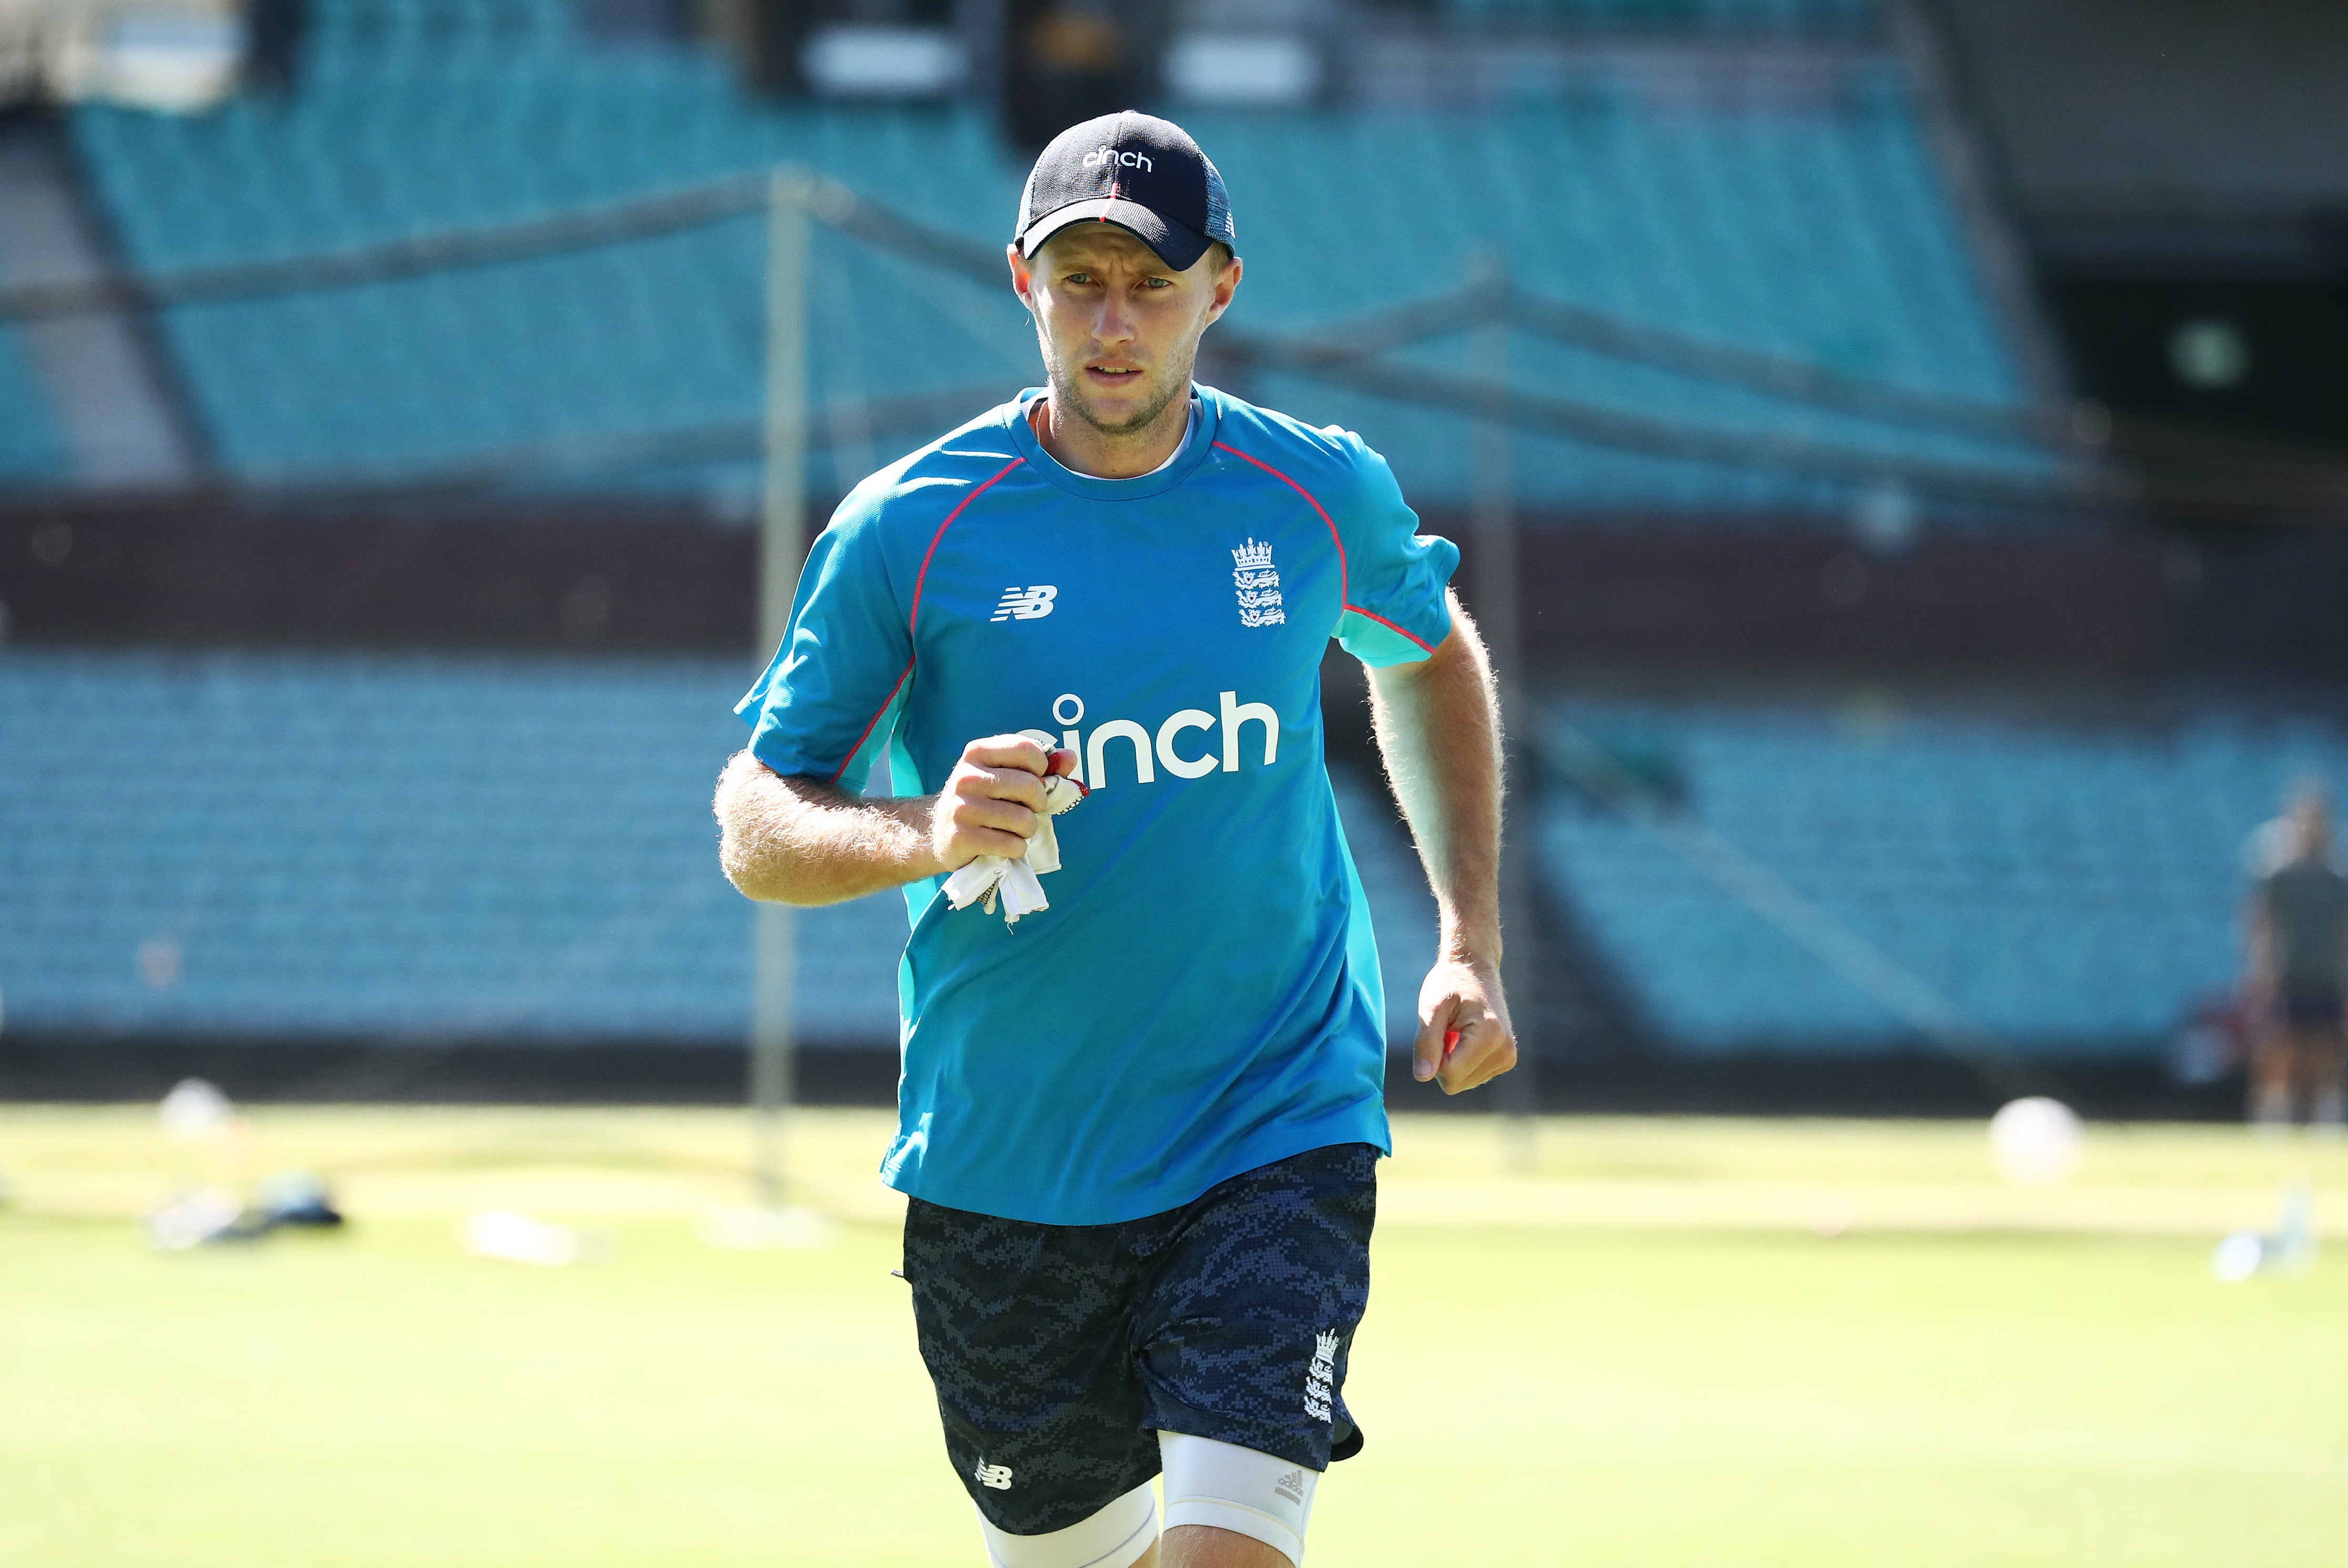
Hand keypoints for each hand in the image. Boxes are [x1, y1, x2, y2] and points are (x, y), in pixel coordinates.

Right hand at [929, 736, 1072, 871]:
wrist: (940, 832)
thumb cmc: (983, 799)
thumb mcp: (1006, 774)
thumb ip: (1042, 765)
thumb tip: (1070, 757)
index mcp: (978, 752)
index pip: (1027, 750)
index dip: (1042, 768)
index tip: (1035, 779)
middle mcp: (967, 776)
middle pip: (1030, 787)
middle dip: (1039, 803)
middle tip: (1027, 809)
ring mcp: (963, 808)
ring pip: (1024, 820)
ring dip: (1028, 829)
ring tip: (1014, 828)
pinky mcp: (963, 838)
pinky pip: (1012, 845)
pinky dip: (1016, 848)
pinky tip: (1004, 843)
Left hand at [1413, 953, 1516, 1094]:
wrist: (1474, 968)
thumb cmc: (1450, 983)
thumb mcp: (1431, 1008)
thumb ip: (1426, 1043)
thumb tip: (1422, 1077)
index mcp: (1490, 1036)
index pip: (1450, 1074)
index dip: (1433, 1056)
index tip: (1439, 1029)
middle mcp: (1505, 1051)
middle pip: (1456, 1083)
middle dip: (1442, 1061)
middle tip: (1447, 1029)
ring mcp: (1508, 1058)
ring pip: (1462, 1083)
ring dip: (1452, 1060)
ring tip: (1457, 1030)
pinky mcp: (1505, 1061)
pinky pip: (1471, 1077)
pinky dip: (1462, 1061)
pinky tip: (1465, 1037)